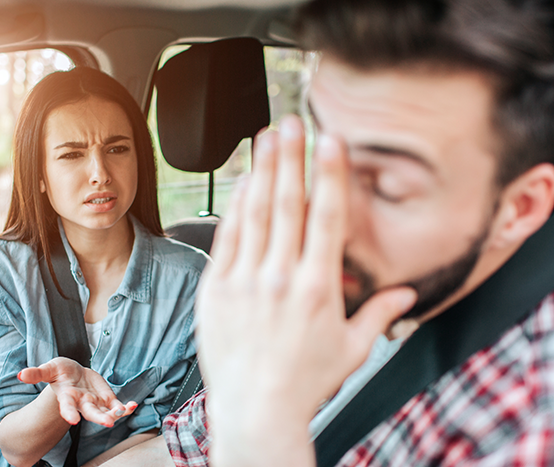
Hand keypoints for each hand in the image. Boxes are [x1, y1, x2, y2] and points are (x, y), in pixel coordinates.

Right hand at [18, 357, 137, 426]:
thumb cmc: (60, 372)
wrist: (73, 374)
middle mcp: (82, 404)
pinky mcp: (106, 399)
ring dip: (115, 413)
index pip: (67, 407)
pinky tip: (133, 406)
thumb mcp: (49, 369)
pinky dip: (126, 407)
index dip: (69, 413)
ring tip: (123, 411)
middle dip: (99, 418)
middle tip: (107, 423)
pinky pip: (117, 406)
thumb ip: (37, 373)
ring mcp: (96, 403)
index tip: (72, 420)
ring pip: (106, 412)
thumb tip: (20, 375)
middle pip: (91, 413)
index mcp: (67, 397)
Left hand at [196, 115, 415, 465]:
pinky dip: (235, 208)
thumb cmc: (305, 382)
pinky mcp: (217, 289)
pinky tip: (242, 183)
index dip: (329, 174)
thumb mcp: (352, 350)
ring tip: (263, 138)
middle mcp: (280, 278)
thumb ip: (379, 314)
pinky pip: (226, 238)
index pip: (325, 217)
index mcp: (318, 288)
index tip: (329, 142)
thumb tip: (408, 295)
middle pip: (286, 204)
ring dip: (261, 171)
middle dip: (289, 158)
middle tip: (290, 122)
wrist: (255, 409)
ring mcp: (244, 281)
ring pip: (254, 214)